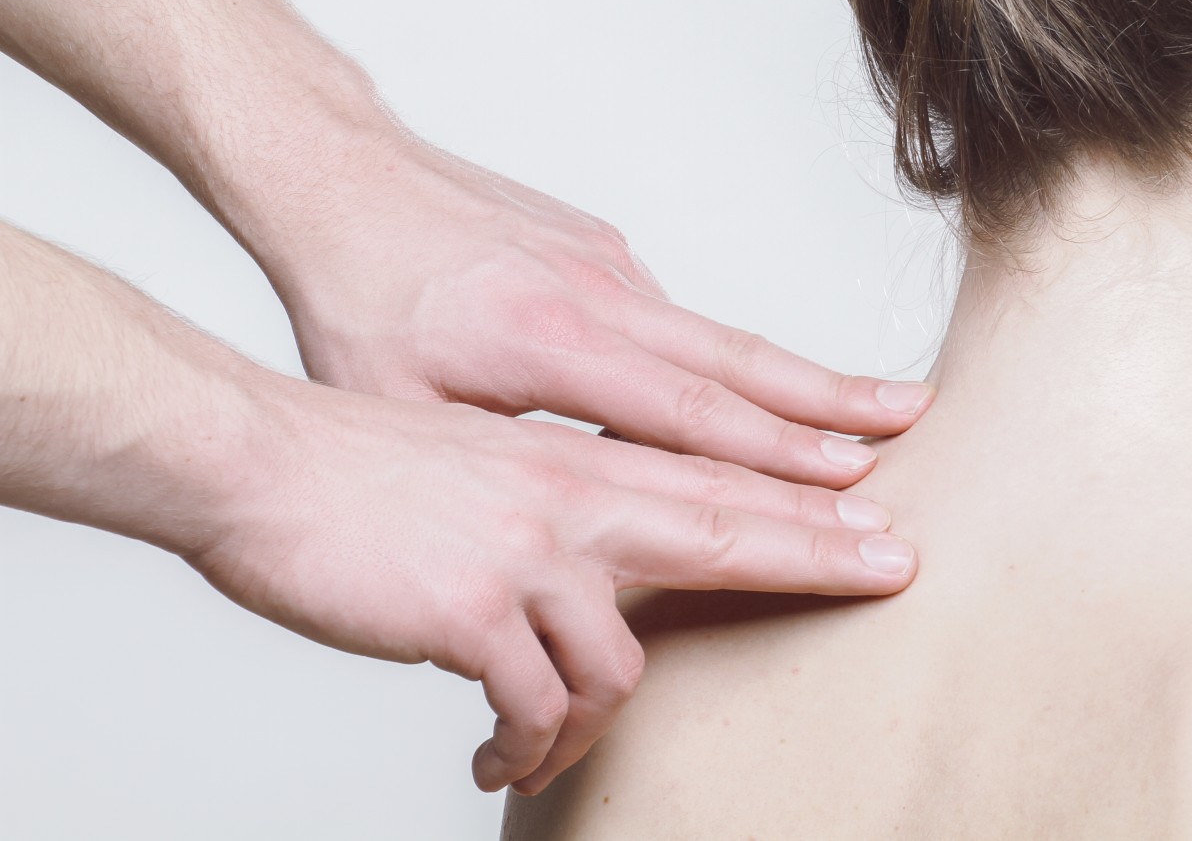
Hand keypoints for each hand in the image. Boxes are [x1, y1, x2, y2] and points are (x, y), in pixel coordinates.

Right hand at [187, 379, 918, 794]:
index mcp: (581, 464)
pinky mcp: (475, 612)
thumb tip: (607, 568)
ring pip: (624, 666)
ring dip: (591, 726)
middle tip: (898, 570)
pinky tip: (498, 757)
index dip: (809, 501)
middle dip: (821, 557)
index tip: (883, 514)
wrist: (264, 462)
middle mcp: (574, 499)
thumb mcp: (493, 470)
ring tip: (539, 748)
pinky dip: (527, 745)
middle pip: (731, 530)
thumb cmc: (369, 470)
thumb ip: (565, 506)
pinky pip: (537, 708)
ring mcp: (531, 554)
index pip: (722, 482)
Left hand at [247, 125, 933, 484]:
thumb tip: (570, 528)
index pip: (686, 412)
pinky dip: (742, 359)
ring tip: (885, 411)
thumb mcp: (395, 409)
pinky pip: (684, 317)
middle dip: (835, 404)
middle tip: (918, 427)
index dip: (773, 454)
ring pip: (726, 335)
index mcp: (551, 343)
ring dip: (807, 381)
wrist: (340, 175)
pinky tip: (781, 393)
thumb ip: (495, 466)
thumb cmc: (356, 300)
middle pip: (739, 360)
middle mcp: (601, 295)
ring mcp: (610, 265)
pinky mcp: (604, 250)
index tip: (850, 480)